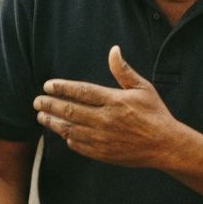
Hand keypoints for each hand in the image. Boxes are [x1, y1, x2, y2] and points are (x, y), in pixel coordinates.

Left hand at [33, 45, 179, 165]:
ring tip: (41, 116)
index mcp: (115, 101)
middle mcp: (105, 119)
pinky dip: (67, 137)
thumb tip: (113, 50)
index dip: (62, 88)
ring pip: (69, 129)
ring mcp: (102, 138)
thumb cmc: (154, 113)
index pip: (81, 91)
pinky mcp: (101, 153)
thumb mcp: (143, 88)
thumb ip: (123, 71)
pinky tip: (61, 131)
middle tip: (37, 101)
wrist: (165, 146)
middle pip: (70, 110)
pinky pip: (77, 144)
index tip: (48, 85)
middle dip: (50, 105)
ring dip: (52, 122)